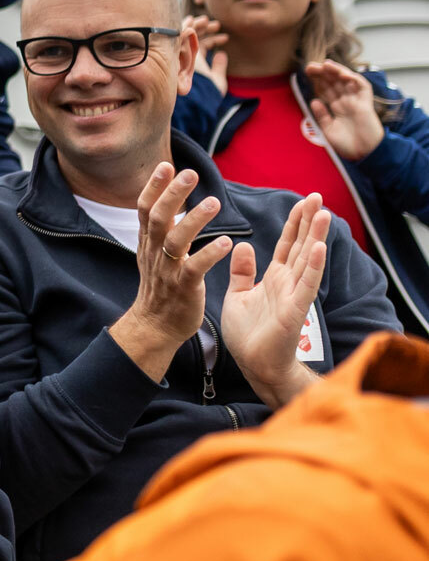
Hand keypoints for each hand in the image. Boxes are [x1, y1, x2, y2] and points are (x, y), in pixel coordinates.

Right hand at [109, 163, 235, 379]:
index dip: (154, 186)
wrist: (155, 326)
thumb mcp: (153, 254)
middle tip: (190, 173)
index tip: (166, 165)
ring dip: (194, 220)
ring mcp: (167, 270)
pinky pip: (195, 268)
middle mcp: (153, 252)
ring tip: (214, 202)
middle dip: (173, 194)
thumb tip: (167, 200)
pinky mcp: (183, 288)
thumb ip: (160, 229)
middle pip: (158, 217)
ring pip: (176, 240)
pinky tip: (227, 242)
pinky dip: (210, 254)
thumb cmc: (161, 287)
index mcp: (148, 243)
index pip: (145, 208)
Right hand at [185, 14, 228, 96]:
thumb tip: (222, 54)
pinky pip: (178, 33)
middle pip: (193, 39)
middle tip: (217, 25)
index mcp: (194, 64)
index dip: (213, 41)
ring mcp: (181, 54)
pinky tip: (196, 19)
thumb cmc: (208, 94)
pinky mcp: (177, 49)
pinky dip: (186, 25)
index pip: (201, 48)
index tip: (225, 38)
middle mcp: (186, 58)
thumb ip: (219, 67)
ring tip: (209, 20)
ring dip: (198, 25)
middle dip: (205, 30)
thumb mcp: (217, 79)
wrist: (199, 98)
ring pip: (186, 34)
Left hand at [221, 193, 328, 408]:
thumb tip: (245, 245)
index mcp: (274, 278)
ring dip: (315, 237)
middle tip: (317, 195)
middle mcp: (287, 283)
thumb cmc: (248, 334)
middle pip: (300, 246)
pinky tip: (318, 248)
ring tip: (323, 213)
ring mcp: (293, 295)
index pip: (286, 244)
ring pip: (307, 261)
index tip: (303, 200)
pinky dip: (312, 266)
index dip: (294, 223)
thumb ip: (243, 272)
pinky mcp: (294, 310)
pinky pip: (305, 285)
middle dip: (308, 222)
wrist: (254, 365)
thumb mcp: (238, 296)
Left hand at [304, 60, 385, 159]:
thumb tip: (314, 100)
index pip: (327, 90)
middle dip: (323, 73)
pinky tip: (342, 74)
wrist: (364, 154)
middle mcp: (347, 102)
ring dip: (337, 71)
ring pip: (348, 81)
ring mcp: (357, 102)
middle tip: (310, 66)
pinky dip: (354, 78)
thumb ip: (322, 115)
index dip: (318, 80)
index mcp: (338, 108)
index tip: (306, 73)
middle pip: (335, 83)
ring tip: (325, 65)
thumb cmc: (348, 145)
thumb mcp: (329, 129)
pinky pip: (362, 87)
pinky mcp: (366, 104)